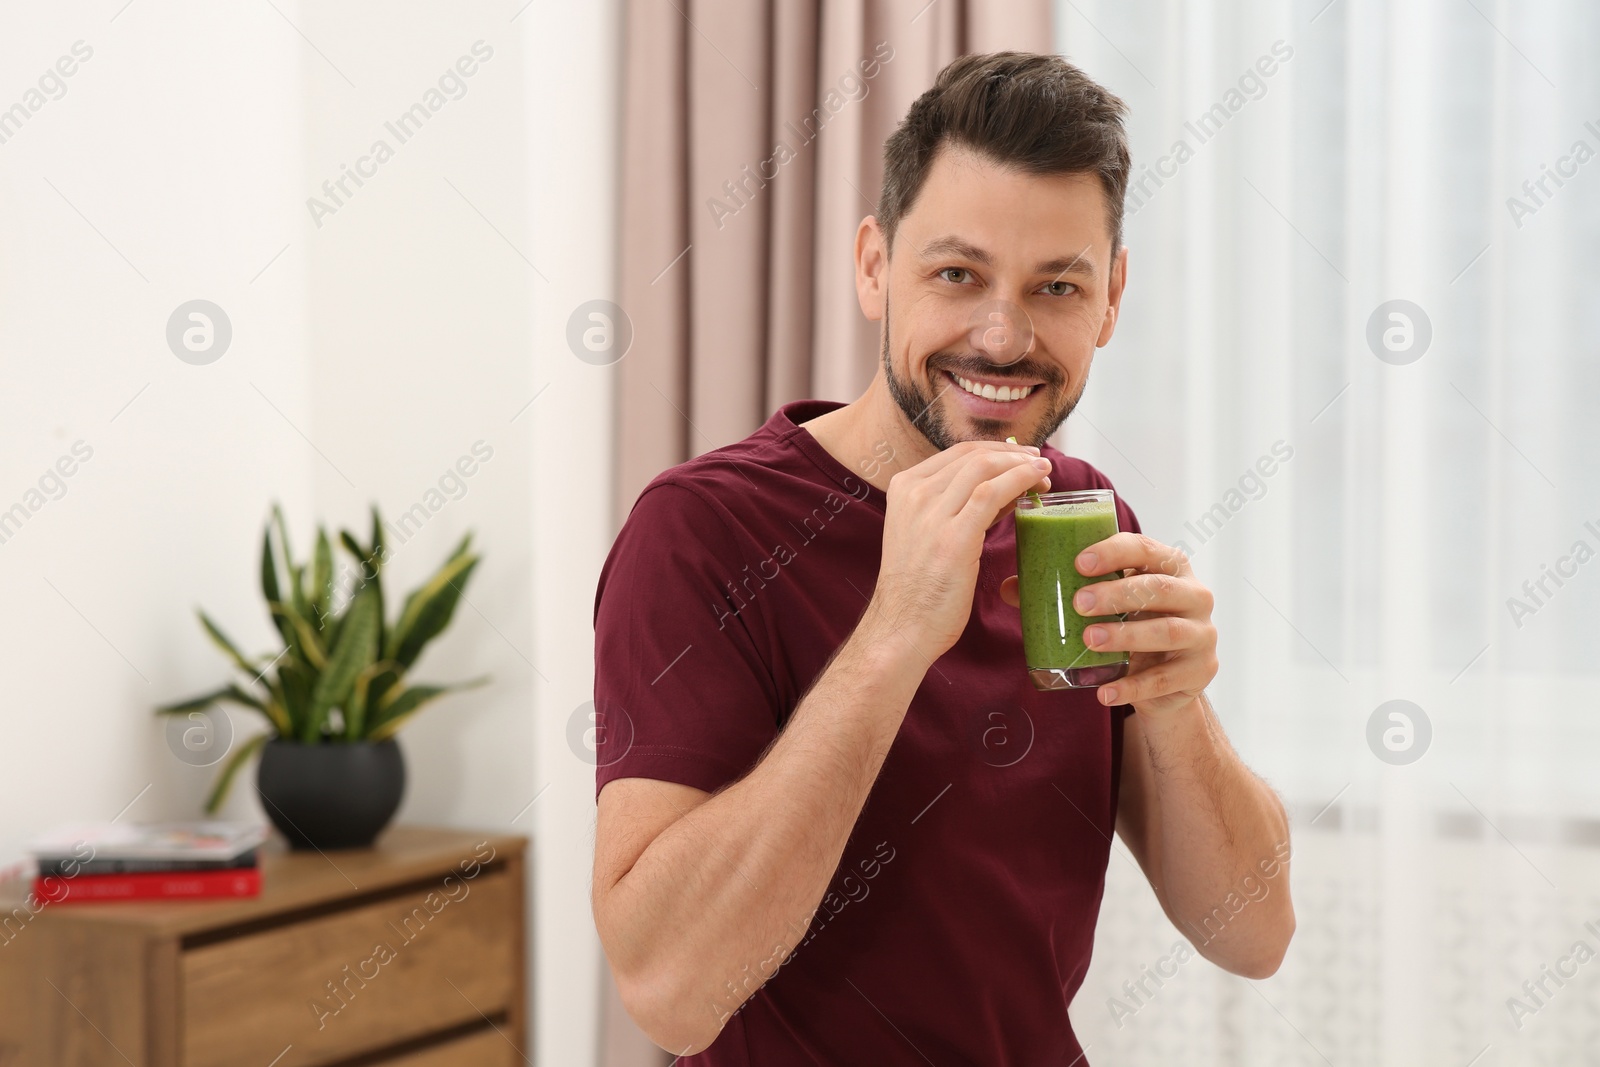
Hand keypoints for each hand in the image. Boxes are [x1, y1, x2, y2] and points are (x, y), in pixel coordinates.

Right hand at [869, 441, 1051, 659]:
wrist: (902, 627)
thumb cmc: (920, 589)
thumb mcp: (927, 534)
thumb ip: (957, 508)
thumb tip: (1002, 490)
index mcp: (903, 488)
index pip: (956, 453)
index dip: (995, 450)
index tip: (1020, 458)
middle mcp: (914, 494)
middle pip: (972, 455)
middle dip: (1012, 454)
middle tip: (1038, 464)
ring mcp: (931, 513)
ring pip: (984, 467)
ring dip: (1020, 465)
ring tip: (1044, 474)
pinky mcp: (953, 536)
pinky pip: (993, 492)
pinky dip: (1020, 480)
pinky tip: (1037, 482)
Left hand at [1000, 533, 1217, 715]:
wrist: (1170, 677)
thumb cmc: (1133, 623)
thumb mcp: (1108, 604)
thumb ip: (1064, 591)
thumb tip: (1009, 588)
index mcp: (1170, 566)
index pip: (1146, 548)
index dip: (1114, 552)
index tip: (1080, 561)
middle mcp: (1194, 594)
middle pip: (1159, 588)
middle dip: (1118, 594)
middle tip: (1078, 603)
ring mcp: (1202, 634)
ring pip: (1166, 631)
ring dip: (1125, 636)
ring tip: (1088, 640)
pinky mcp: (1201, 670)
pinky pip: (1165, 680)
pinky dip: (1132, 687)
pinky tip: (1104, 693)